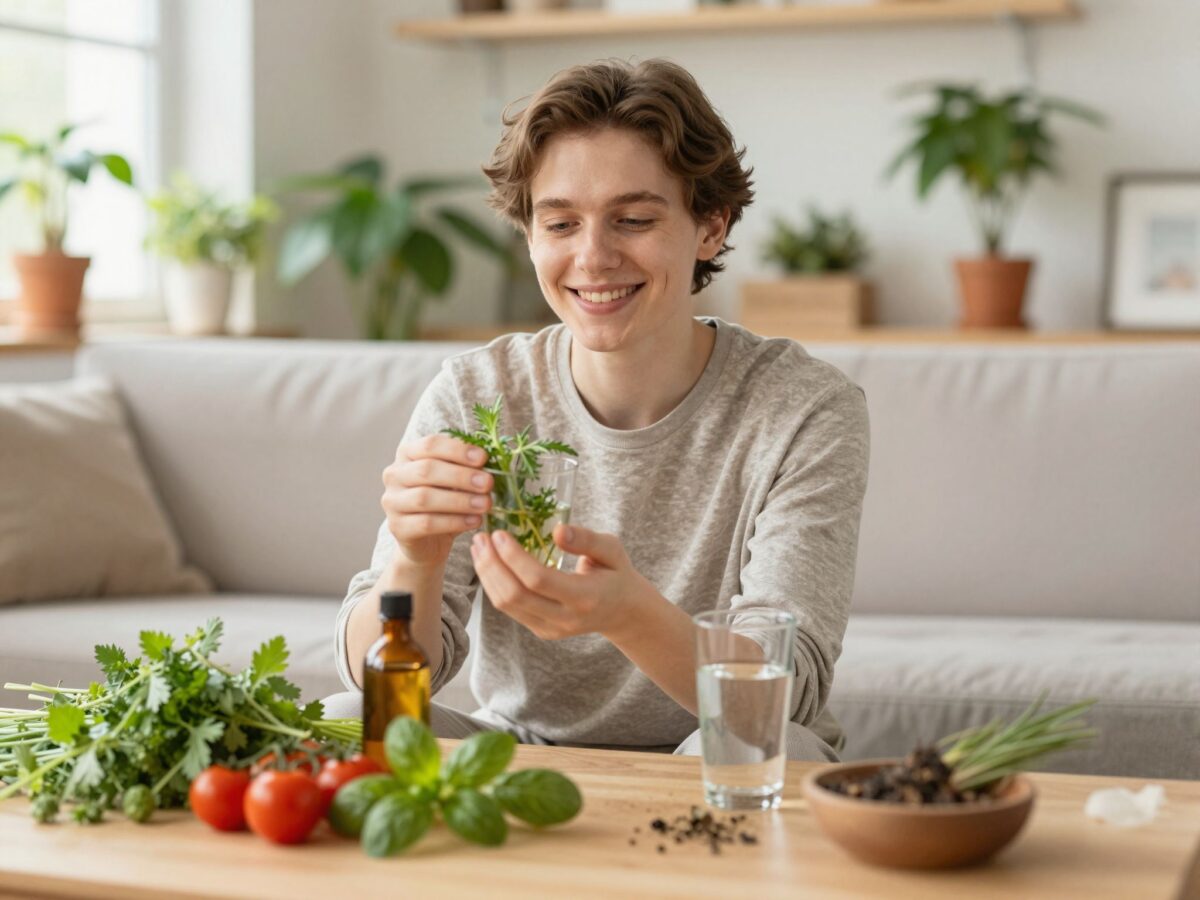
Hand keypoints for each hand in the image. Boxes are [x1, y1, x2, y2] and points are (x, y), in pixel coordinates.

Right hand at [381, 434, 491, 568]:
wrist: (428, 541)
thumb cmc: (444, 502)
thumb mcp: (455, 481)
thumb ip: (467, 468)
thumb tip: (491, 462)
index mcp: (408, 454)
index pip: (430, 445)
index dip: (457, 450)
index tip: (483, 458)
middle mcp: (394, 475)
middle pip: (427, 470)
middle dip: (461, 476)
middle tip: (488, 483)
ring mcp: (392, 502)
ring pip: (425, 498)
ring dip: (460, 500)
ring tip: (485, 504)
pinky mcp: (398, 527)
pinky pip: (426, 523)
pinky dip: (454, 522)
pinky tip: (474, 521)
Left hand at [469, 523, 653, 641]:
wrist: (624, 613)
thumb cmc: (617, 574)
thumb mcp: (613, 550)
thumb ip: (587, 540)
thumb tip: (557, 531)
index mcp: (585, 597)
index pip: (538, 579)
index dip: (513, 557)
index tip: (499, 533)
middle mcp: (565, 618)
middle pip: (515, 595)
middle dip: (491, 565)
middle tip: (482, 537)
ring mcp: (550, 629)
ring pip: (506, 605)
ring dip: (487, 575)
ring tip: (479, 547)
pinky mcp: (541, 631)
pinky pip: (509, 609)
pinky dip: (494, 585)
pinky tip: (489, 564)